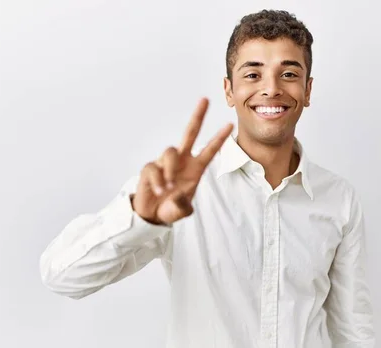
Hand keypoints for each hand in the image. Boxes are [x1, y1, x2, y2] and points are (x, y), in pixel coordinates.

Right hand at [132, 98, 232, 224]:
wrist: (151, 215)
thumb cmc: (170, 208)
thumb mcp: (181, 211)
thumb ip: (183, 207)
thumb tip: (177, 195)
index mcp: (195, 169)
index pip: (210, 150)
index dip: (219, 139)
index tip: (230, 125)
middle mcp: (181, 161)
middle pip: (190, 133)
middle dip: (198, 116)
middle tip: (206, 99)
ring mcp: (165, 163)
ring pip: (170, 151)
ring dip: (170, 169)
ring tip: (168, 188)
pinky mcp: (150, 168)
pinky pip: (154, 168)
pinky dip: (157, 180)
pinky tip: (160, 190)